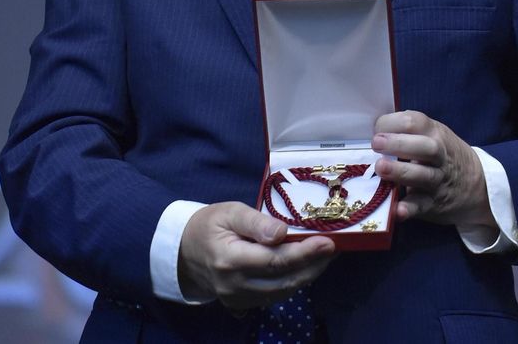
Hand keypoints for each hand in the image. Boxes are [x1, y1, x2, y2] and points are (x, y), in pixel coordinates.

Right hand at [176, 201, 335, 308]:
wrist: (183, 252)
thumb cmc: (208, 225)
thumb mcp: (229, 212)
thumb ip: (256, 222)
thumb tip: (282, 233)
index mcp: (230, 259)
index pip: (276, 260)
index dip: (305, 252)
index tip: (329, 242)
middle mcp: (234, 285)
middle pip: (284, 280)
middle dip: (314, 265)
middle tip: (334, 248)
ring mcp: (237, 299)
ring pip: (282, 292)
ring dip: (307, 275)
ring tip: (324, 257)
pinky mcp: (241, 305)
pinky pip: (273, 297)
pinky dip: (292, 283)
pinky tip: (305, 268)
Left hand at [372, 110, 494, 229]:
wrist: (476, 185)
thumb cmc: (442, 155)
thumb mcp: (433, 135)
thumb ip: (408, 131)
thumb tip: (373, 131)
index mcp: (434, 133)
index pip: (415, 122)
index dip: (392, 123)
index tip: (376, 130)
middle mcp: (439, 156)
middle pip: (425, 147)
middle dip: (399, 143)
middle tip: (376, 143)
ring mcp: (437, 180)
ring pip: (423, 176)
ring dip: (401, 172)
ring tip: (381, 168)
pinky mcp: (433, 204)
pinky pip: (421, 206)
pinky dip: (409, 208)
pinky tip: (397, 209)